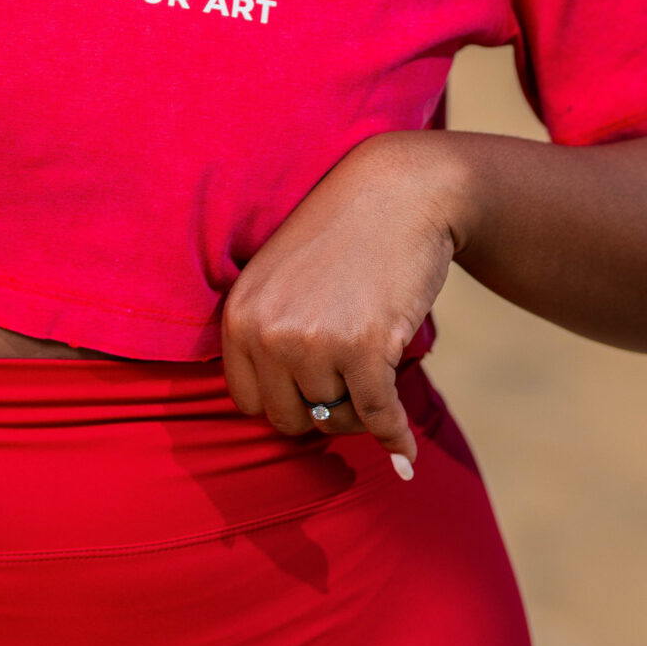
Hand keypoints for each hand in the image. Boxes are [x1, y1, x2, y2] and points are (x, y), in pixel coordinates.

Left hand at [221, 131, 466, 468]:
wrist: (401, 193)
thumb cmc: (342, 237)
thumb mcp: (280, 278)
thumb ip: (268, 338)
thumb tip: (285, 425)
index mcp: (238, 315)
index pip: (248, 402)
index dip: (284, 401)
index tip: (311, 391)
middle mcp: (267, 332)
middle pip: (289, 421)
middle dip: (322, 411)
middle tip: (350, 383)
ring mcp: (315, 341)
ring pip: (337, 419)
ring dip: (362, 410)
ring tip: (375, 374)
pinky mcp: (365, 347)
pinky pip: (379, 417)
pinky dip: (397, 438)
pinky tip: (407, 452)